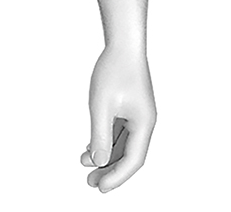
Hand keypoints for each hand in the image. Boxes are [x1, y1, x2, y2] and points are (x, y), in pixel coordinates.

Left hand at [79, 42, 155, 191]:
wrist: (123, 41)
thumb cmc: (114, 69)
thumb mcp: (101, 105)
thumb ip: (100, 135)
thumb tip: (97, 162)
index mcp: (144, 124)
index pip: (133, 160)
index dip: (117, 177)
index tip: (100, 188)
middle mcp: (145, 122)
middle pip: (129, 154)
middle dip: (110, 169)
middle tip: (90, 182)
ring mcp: (138, 114)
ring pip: (124, 143)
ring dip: (106, 154)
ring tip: (85, 164)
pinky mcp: (131, 106)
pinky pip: (120, 130)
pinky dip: (107, 140)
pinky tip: (90, 145)